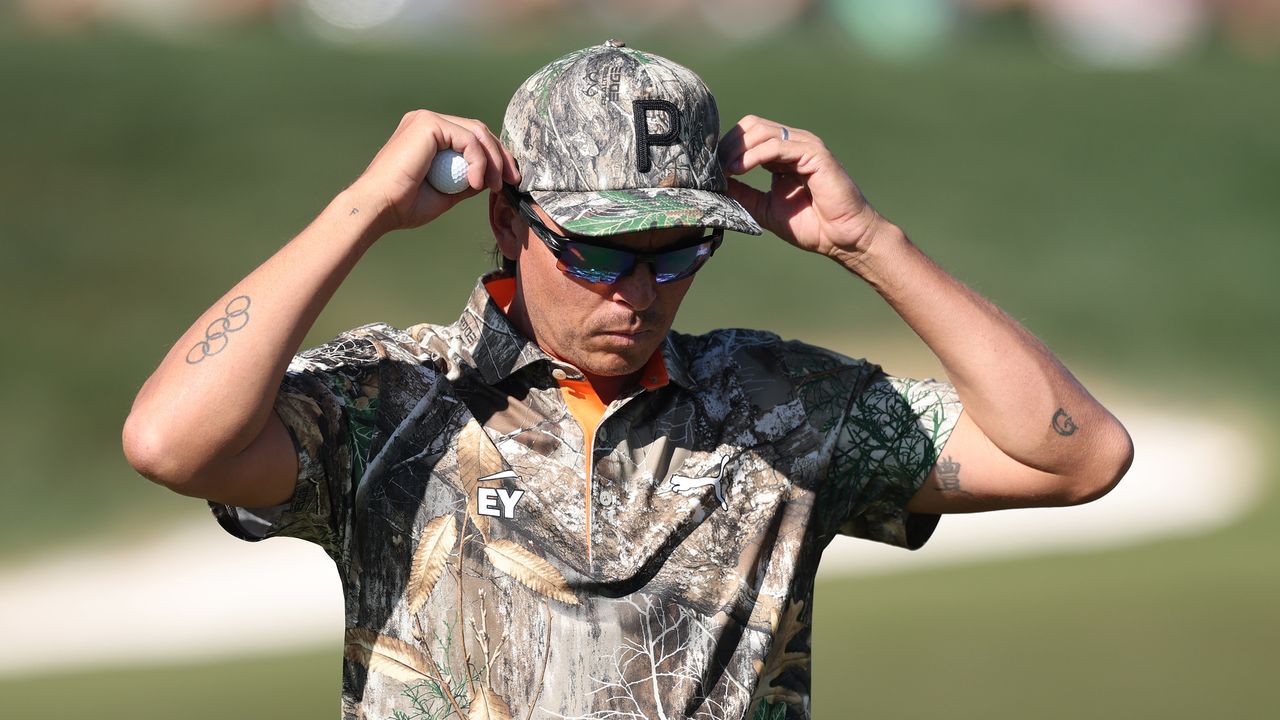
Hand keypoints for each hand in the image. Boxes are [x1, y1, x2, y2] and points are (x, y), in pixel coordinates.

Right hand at [350, 110, 519, 233]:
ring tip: (495, 185)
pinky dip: (478, 160)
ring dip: (493, 160)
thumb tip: (490, 178)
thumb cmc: (404, 205)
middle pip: (478, 131)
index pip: (472, 138)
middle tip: (512, 181)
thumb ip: (466, 180)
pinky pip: (468, 139)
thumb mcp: (446, 192)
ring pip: (477, 132)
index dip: (494, 157)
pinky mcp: (429, 123)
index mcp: (428, 136)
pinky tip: (475, 182)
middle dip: (500, 156)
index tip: (507, 181)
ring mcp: (427, 120)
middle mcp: (428, 123)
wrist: (378, 207)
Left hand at [718, 115, 890, 262]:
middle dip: (728, 145)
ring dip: (737, 149)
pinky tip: (739, 170)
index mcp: (783, 154)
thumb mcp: (764, 208)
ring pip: (762, 131)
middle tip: (713, 168)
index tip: (708, 169)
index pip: (748, 135)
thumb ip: (742, 193)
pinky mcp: (815, 153)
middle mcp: (794, 144)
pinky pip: (777, 145)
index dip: (726, 148)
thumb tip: (714, 183)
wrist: (842, 239)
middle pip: (751, 126)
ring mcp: (805, 145)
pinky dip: (753, 156)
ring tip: (723, 170)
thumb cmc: (810, 225)